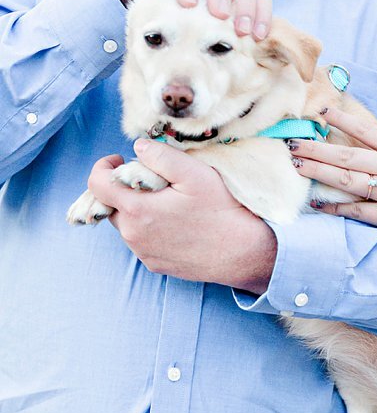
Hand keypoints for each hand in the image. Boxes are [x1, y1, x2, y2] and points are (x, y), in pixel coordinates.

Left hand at [90, 139, 276, 289]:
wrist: (244, 253)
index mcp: (137, 209)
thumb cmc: (222, 210)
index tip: (119, 160)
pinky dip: (151, 229)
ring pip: (127, 224)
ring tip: (169, 204)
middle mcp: (133, 234)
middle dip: (125, 189)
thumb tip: (137, 147)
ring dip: (138, 210)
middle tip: (154, 182)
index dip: (103, 167)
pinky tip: (177, 225)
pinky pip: (142, 242)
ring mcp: (143, 252)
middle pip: (112, 204)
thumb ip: (161, 156)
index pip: (97, 185)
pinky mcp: (155, 264)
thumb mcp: (196, 174)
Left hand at [288, 105, 376, 241]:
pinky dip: (335, 206)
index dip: (342, 121)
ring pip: (346, 179)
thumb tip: (366, 145)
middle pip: (347, 155)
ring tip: (297, 165)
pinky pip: (356, 210)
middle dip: (317, 148)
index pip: (366, 130)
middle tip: (292, 143)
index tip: (321, 112)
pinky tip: (317, 203)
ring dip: (319, 172)